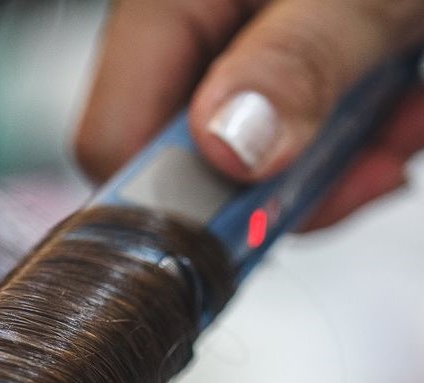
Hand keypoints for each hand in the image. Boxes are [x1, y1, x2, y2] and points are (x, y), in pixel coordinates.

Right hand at [76, 0, 423, 229]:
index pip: (115, 139)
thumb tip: (228, 147)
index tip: (250, 222)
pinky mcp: (286, 72)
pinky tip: (399, 103)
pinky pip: (297, 143)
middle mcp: (195, 33)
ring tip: (401, 115)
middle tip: (362, 164)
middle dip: (283, 184)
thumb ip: (297, 60)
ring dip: (338, 164)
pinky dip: (357, 141)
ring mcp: (242, 57)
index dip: (172, 198)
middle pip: (192, 165)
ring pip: (252, 166)